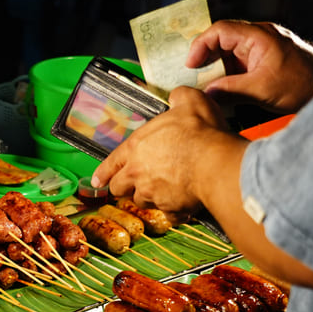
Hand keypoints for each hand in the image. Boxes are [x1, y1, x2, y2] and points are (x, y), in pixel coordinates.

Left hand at [92, 86, 243, 212]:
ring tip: (164, 190)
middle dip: (125, 187)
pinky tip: (183, 205)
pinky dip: (174, 211)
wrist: (215, 163)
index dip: (104, 172)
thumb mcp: (189, 102)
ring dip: (150, 198)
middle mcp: (138, 173)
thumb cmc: (200, 132)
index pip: (111, 162)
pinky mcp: (169, 208)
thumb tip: (177, 97)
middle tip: (135, 184)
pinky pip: (168, 214)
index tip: (97, 181)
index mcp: (136, 147)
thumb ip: (178, 98)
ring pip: (142, 201)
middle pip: (119, 188)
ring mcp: (152, 193)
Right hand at [187, 20, 312, 113]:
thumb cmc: (304, 83)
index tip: (191, 64)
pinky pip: (238, 63)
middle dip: (205, 58)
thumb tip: (206, 94)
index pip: (220, 30)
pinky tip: (222, 88)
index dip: (201, 45)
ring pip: (228, 53)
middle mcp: (259, 37)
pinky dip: (226, 74)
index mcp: (259, 36)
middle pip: (221, 40)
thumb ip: (230, 91)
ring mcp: (262, 48)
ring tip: (206, 85)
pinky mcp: (263, 61)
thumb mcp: (262, 90)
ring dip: (215, 68)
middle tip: (193, 76)